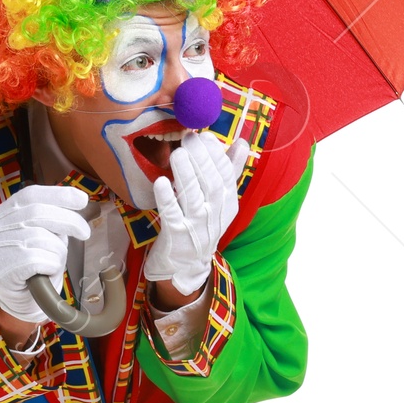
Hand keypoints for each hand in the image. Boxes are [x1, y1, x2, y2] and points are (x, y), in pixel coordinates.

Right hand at [0, 184, 91, 327]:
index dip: (58, 195)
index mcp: (2, 214)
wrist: (21, 299)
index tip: (82, 199)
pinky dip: (52, 266)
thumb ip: (52, 217)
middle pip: (38, 213)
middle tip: (85, 232)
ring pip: (42, 238)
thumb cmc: (34, 264)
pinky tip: (46, 272)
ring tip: (54, 261)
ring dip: (58, 251)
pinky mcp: (6, 269)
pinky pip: (42, 260)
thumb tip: (79, 200)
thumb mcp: (42, 234)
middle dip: (68, 221)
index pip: (30, 195)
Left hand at [144, 134, 246, 296]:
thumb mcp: (220, 202)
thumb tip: (243, 142)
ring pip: (193, 196)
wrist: (186, 266)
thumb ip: (230, 171)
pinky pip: (172, 215)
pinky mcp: (176, 236)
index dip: (216, 153)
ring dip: (186, 173)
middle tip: (188, 137)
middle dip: (201, 158)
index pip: (225, 174)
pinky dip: (167, 198)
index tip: (205, 135)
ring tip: (178, 152)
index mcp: (227, 203)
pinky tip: (160, 182)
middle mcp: (214, 214)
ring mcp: (196, 226)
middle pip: (210, 183)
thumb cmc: (200, 226)